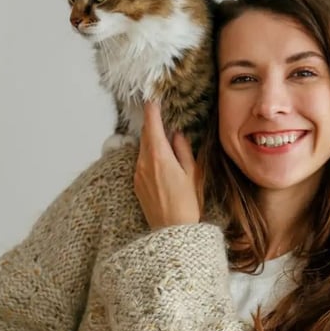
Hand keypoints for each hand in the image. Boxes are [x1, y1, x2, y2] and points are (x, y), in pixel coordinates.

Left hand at [134, 101, 200, 229]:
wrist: (171, 232)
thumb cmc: (187, 203)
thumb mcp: (192, 173)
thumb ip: (183, 150)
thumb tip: (177, 135)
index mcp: (159, 156)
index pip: (152, 125)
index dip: (152, 109)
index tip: (152, 98)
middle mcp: (144, 162)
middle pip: (146, 135)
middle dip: (152, 122)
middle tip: (157, 111)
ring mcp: (138, 173)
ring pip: (143, 148)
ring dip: (151, 139)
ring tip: (162, 134)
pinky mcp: (137, 184)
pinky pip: (141, 162)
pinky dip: (149, 154)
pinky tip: (160, 157)